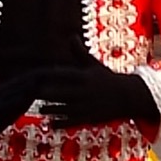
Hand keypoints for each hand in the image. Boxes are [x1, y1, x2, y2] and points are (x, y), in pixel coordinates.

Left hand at [35, 65, 159, 128]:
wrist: (128, 97)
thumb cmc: (107, 79)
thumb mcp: (94, 65)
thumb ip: (80, 53)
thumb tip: (72, 37)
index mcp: (82, 76)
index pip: (58, 74)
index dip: (44, 75)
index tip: (34, 75)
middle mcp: (81, 91)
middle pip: (53, 92)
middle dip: (41, 92)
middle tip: (32, 92)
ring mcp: (83, 106)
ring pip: (57, 109)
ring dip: (46, 109)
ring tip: (43, 107)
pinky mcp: (85, 118)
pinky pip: (65, 123)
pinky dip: (56, 122)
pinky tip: (52, 121)